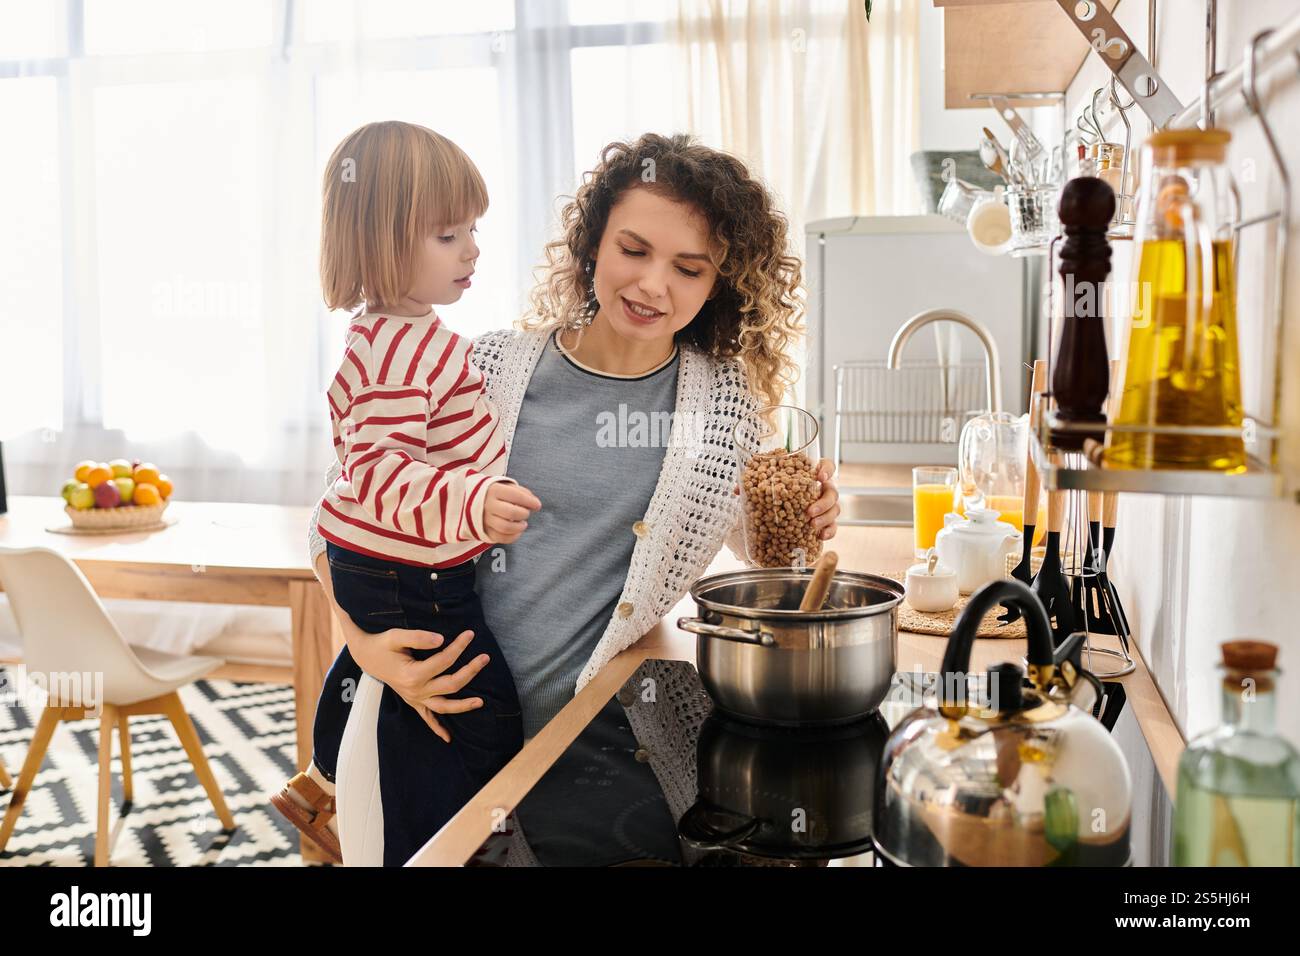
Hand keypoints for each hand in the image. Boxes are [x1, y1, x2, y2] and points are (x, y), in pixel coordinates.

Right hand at [347, 625, 491, 743]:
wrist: (366, 656)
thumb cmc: (382, 644)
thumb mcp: (396, 636)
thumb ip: (418, 637)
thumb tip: (442, 640)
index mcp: (412, 674)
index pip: (444, 660)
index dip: (459, 646)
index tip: (470, 634)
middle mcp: (415, 690)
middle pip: (451, 684)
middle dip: (471, 671)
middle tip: (486, 657)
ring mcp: (414, 698)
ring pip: (444, 706)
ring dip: (463, 705)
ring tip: (481, 702)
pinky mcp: (413, 702)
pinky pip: (427, 718)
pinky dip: (437, 728)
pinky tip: (448, 738)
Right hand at [483, 481, 540, 543]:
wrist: (473, 500)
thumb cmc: (497, 494)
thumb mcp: (507, 486)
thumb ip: (522, 492)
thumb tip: (534, 503)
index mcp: (494, 490)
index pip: (516, 496)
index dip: (530, 502)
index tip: (537, 505)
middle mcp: (488, 505)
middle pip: (511, 513)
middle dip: (524, 514)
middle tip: (526, 513)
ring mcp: (485, 519)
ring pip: (506, 527)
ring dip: (519, 527)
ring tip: (523, 523)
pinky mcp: (485, 531)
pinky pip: (501, 538)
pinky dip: (513, 536)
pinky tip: (517, 531)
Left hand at [731, 459, 840, 541]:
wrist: (775, 517)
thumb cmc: (774, 494)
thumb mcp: (762, 486)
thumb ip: (752, 483)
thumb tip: (738, 490)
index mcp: (808, 476)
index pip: (826, 466)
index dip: (827, 470)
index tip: (819, 477)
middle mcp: (819, 490)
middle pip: (832, 491)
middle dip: (823, 501)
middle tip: (809, 511)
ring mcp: (824, 507)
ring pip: (834, 509)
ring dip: (825, 517)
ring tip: (812, 525)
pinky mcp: (824, 522)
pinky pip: (833, 526)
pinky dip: (829, 531)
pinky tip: (820, 536)